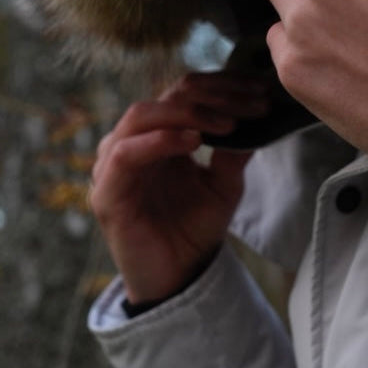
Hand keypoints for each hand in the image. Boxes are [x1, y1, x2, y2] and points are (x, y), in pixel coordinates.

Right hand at [89, 73, 269, 302]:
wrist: (178, 280)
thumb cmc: (196, 229)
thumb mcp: (225, 184)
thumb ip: (234, 150)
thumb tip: (255, 111)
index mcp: (159, 134)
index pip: (186, 92)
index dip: (224, 87)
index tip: (260, 91)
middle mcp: (133, 141)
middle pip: (168, 96)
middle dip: (214, 96)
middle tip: (252, 104)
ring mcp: (114, 163)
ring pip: (143, 115)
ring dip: (190, 113)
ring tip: (228, 123)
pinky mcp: (106, 192)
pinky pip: (126, 153)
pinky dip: (160, 140)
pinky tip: (195, 141)